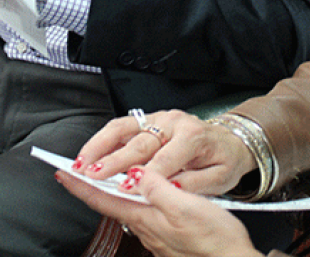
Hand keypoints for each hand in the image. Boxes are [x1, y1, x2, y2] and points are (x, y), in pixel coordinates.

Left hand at [56, 168, 261, 256]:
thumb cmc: (215, 241)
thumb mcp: (186, 207)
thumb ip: (158, 188)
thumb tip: (135, 174)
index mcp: (144, 218)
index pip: (101, 199)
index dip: (80, 185)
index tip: (62, 173)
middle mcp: (145, 228)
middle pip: (109, 204)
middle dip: (92, 186)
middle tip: (77, 170)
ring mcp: (157, 234)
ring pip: (126, 208)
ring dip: (112, 191)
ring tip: (105, 175)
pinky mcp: (169, 236)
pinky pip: (144, 213)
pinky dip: (134, 199)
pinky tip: (142, 192)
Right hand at [73, 110, 255, 196]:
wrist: (228, 140)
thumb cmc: (222, 159)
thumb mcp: (218, 178)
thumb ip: (192, 185)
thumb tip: (169, 191)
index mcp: (193, 136)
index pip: (165, 158)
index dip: (145, 175)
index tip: (128, 188)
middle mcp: (173, 123)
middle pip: (139, 142)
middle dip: (114, 160)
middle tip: (94, 174)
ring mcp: (158, 119)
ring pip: (123, 128)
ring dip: (99, 146)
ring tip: (81, 163)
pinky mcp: (148, 120)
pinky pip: (121, 127)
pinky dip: (102, 140)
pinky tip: (89, 153)